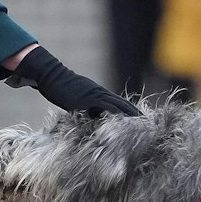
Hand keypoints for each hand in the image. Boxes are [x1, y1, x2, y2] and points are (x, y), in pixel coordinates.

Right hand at [5, 46, 139, 116]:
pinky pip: (104, 108)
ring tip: (142, 126)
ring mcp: (94, 96)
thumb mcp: (76, 97)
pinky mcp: (86, 100)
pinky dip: (115, 115)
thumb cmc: (60, 87)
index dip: (133, 112)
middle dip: (137, 115)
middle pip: (124, 105)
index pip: (121, 104)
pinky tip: (123, 122)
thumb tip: (91, 116)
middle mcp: (100, 94)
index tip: (144, 121)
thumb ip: (86, 105)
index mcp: (99, 94)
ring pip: (118, 106)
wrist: (51, 75)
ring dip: (131, 116)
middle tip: (150, 126)